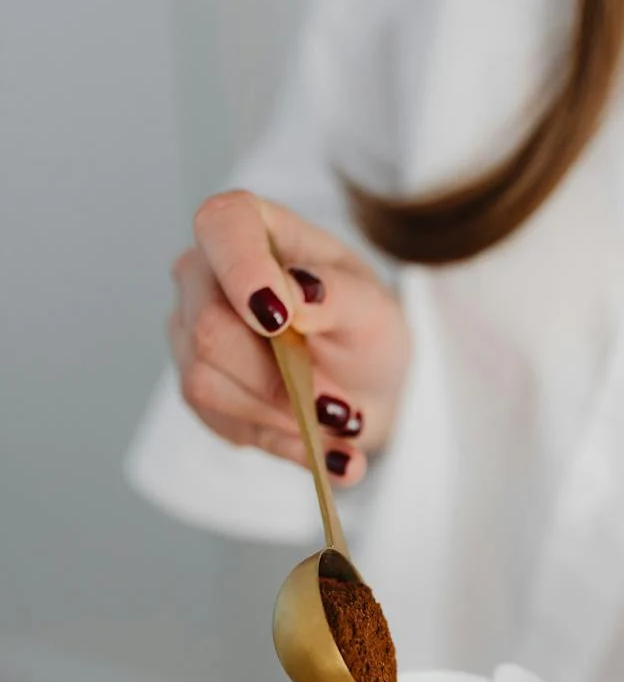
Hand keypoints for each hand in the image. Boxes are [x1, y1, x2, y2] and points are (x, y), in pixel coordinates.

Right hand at [170, 191, 410, 488]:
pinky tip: (331, 455)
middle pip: (209, 329)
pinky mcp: (200, 391)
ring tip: (342, 425)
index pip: (221, 226)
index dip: (242, 270)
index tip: (280, 319)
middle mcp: (207, 277)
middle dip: (280, 379)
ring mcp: (192, 335)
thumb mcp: (374, 310)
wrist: (364, 387)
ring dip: (285, 417)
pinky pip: (226, 426)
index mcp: (252, 229)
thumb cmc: (364, 330)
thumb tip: (298, 293)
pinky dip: (287, 446)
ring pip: (208, 385)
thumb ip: (338, 295)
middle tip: (342, 407)